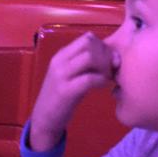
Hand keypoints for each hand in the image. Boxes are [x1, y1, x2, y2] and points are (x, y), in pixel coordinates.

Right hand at [30, 32, 119, 148]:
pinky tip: (103, 86)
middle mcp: (60, 61)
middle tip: (111, 68)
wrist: (44, 119)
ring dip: (104, 66)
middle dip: (105, 54)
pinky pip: (89, 78)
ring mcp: (61, 75)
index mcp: (62, 55)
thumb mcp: (72, 76)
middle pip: (89, 43)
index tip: (110, 60)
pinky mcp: (66, 91)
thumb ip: (87, 64)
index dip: (103, 46)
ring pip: (89, 57)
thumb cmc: (62, 97)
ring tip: (107, 77)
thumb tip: (113, 56)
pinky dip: (101, 80)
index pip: (87, 37)